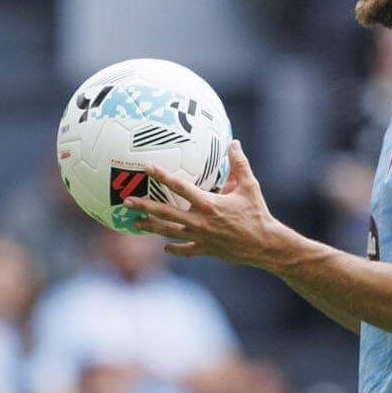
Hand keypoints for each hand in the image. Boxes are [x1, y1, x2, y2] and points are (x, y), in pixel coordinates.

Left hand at [123, 141, 297, 269]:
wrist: (264, 245)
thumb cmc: (258, 214)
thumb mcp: (250, 186)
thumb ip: (239, 164)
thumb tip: (234, 143)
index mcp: (208, 203)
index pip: (179, 187)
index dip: (162, 176)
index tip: (146, 168)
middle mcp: (199, 221)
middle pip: (165, 212)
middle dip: (144, 206)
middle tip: (127, 201)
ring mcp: (200, 237)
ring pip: (169, 232)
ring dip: (150, 227)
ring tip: (135, 223)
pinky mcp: (205, 250)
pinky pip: (185, 250)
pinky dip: (174, 248)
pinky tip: (164, 247)